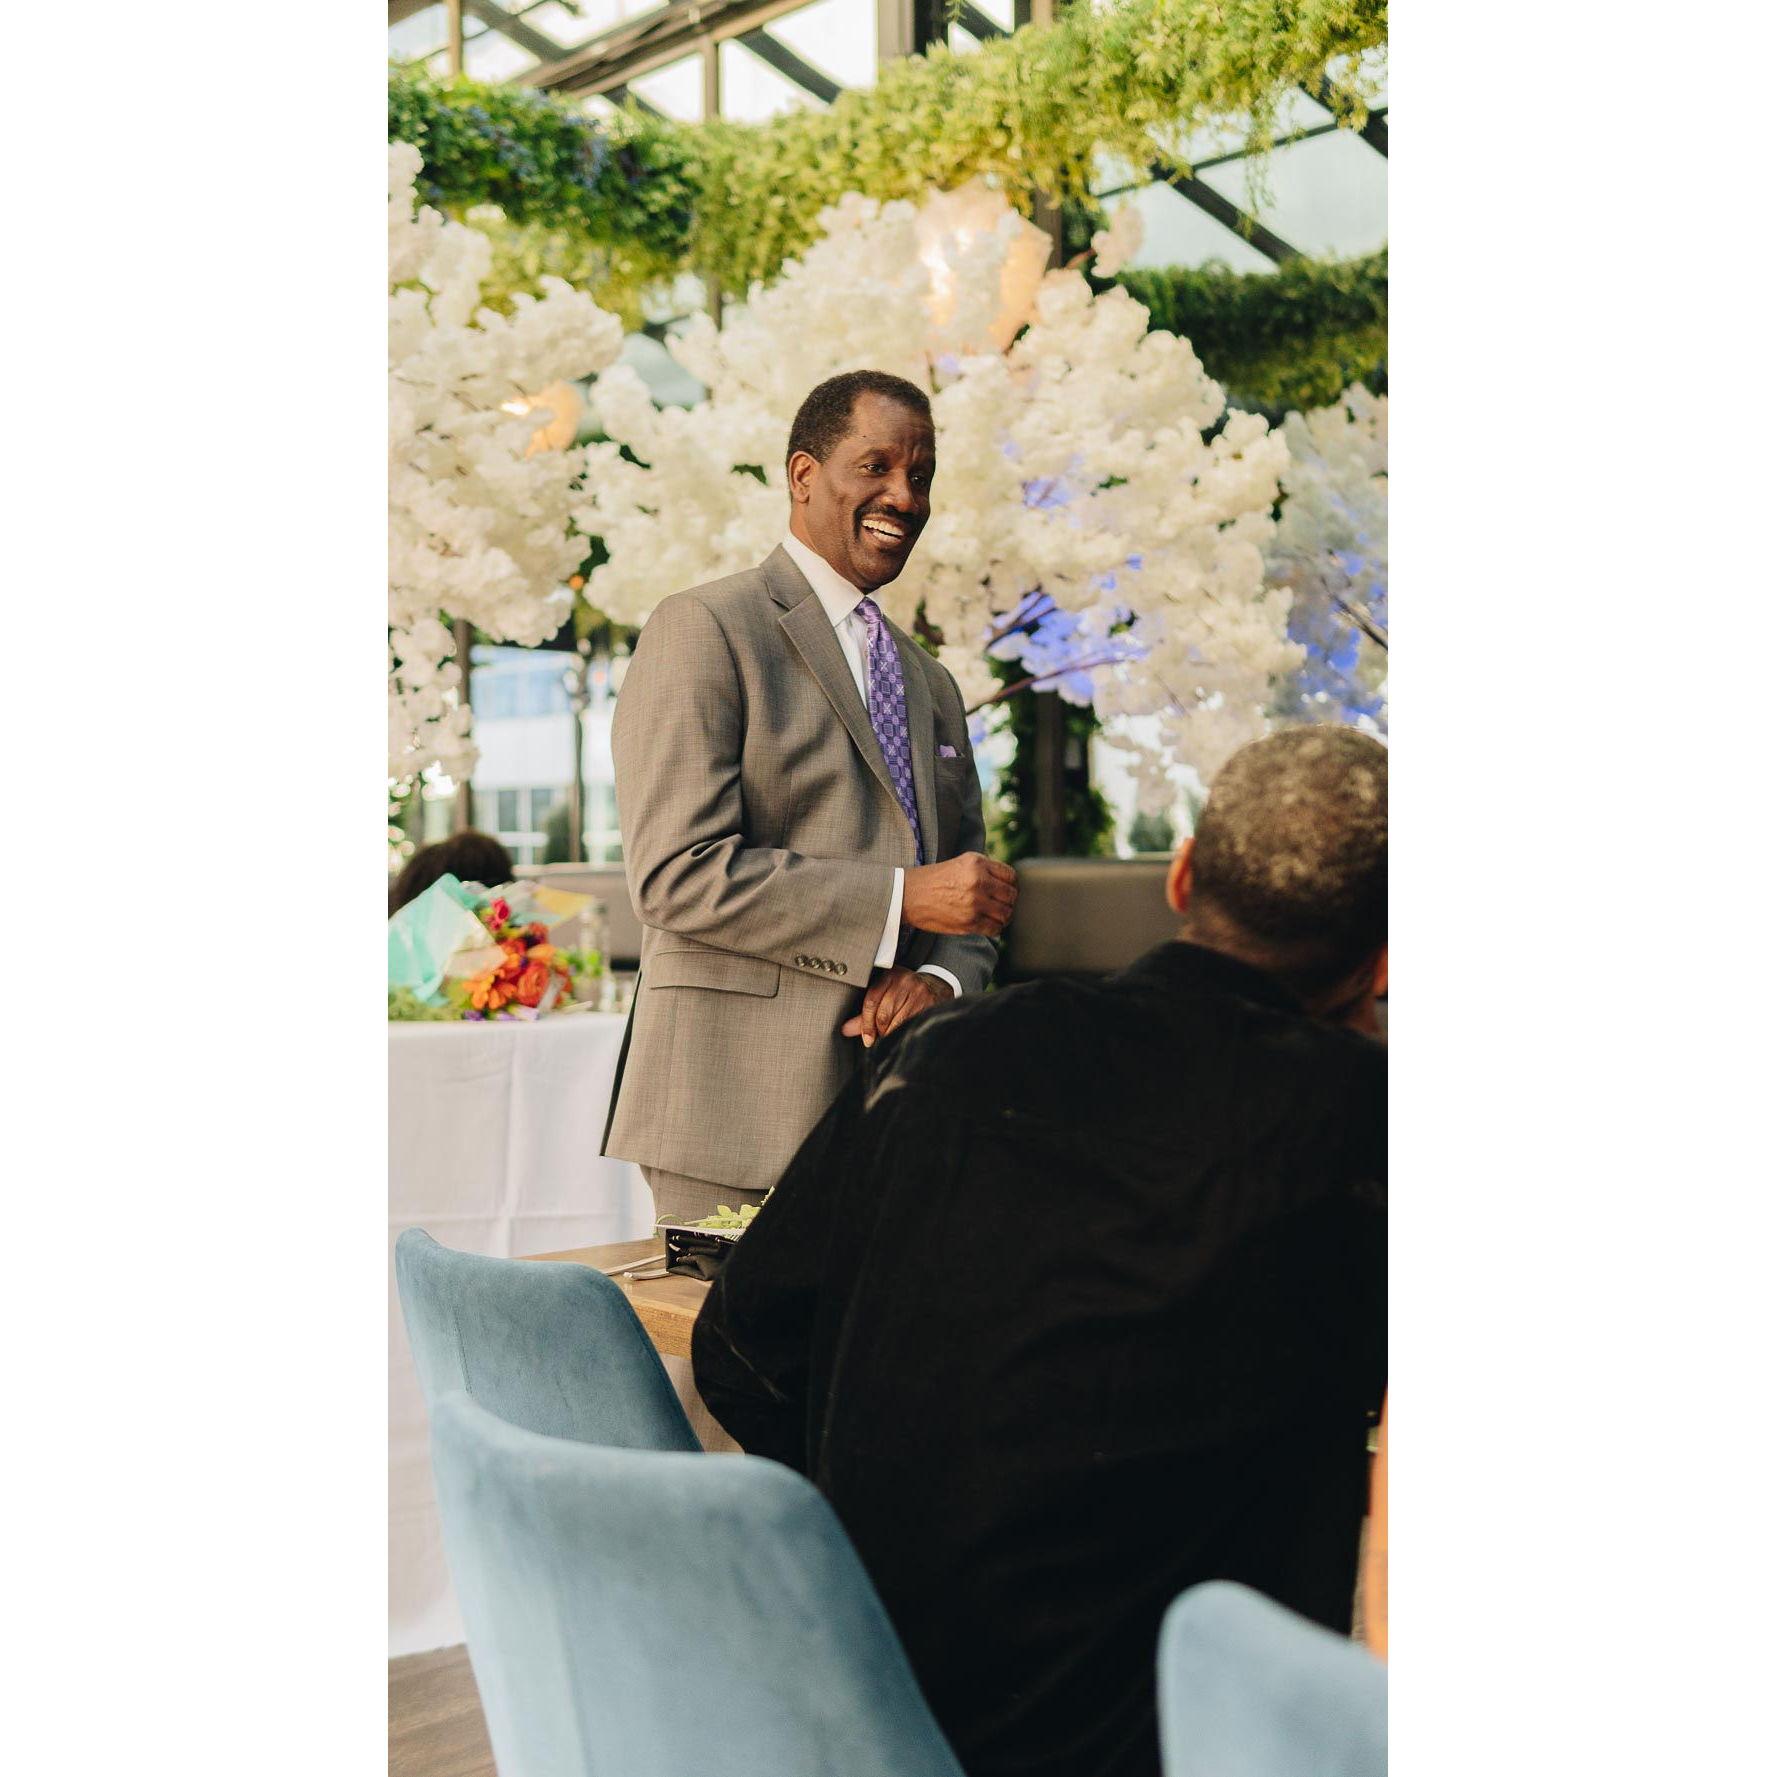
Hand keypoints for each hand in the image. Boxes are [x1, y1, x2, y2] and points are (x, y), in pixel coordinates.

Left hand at [841, 967, 952, 1047]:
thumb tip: (846, 1030)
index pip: (871, 1000)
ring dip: (891, 1034)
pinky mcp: (929, 1003)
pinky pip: (911, 1025)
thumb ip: (865, 1014)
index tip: (867, 1039)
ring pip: (897, 1022)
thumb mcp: (885, 996)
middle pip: (884, 1014)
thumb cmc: (905, 993)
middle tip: (880, 1037)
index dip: (866, 1023)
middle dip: (880, 1030)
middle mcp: (904, 981)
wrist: (936, 987)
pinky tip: (903, 1033)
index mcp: (888, 975)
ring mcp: (918, 992)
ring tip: (891, 1035)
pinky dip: (904, 1033)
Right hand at [902, 852, 1017, 936]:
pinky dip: (995, 928)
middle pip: (1011, 896)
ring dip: (1003, 917)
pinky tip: (988, 925)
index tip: (1007, 891)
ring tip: (995, 916)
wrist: (908, 895)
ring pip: (1006, 914)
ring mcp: (975, 903)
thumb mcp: (961, 863)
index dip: (1012, 885)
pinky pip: (995, 928)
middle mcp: (978, 881)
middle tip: (1002, 905)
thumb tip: (1007, 884)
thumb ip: (985, 870)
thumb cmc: (933, 879)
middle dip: (1009, 902)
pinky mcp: (969, 922)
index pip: (1011, 876)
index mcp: (977, 863)